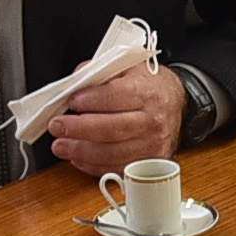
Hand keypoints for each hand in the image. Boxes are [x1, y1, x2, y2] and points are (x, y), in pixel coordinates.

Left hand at [44, 60, 189, 173]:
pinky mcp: (150, 161)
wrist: (177, 102)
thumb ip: (100, 71)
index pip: (114, 97)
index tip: (72, 101)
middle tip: (57, 127)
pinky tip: (78, 158)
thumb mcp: (129, 68)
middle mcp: (152, 120)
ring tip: (61, 146)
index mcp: (146, 92)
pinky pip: (118, 168)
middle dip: (78, 129)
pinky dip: (94, 166)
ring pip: (111, 153)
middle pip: (110, 129)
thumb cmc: (150, 86)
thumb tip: (74, 82)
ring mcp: (152, 144)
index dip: (90, 101)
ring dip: (81, 151)